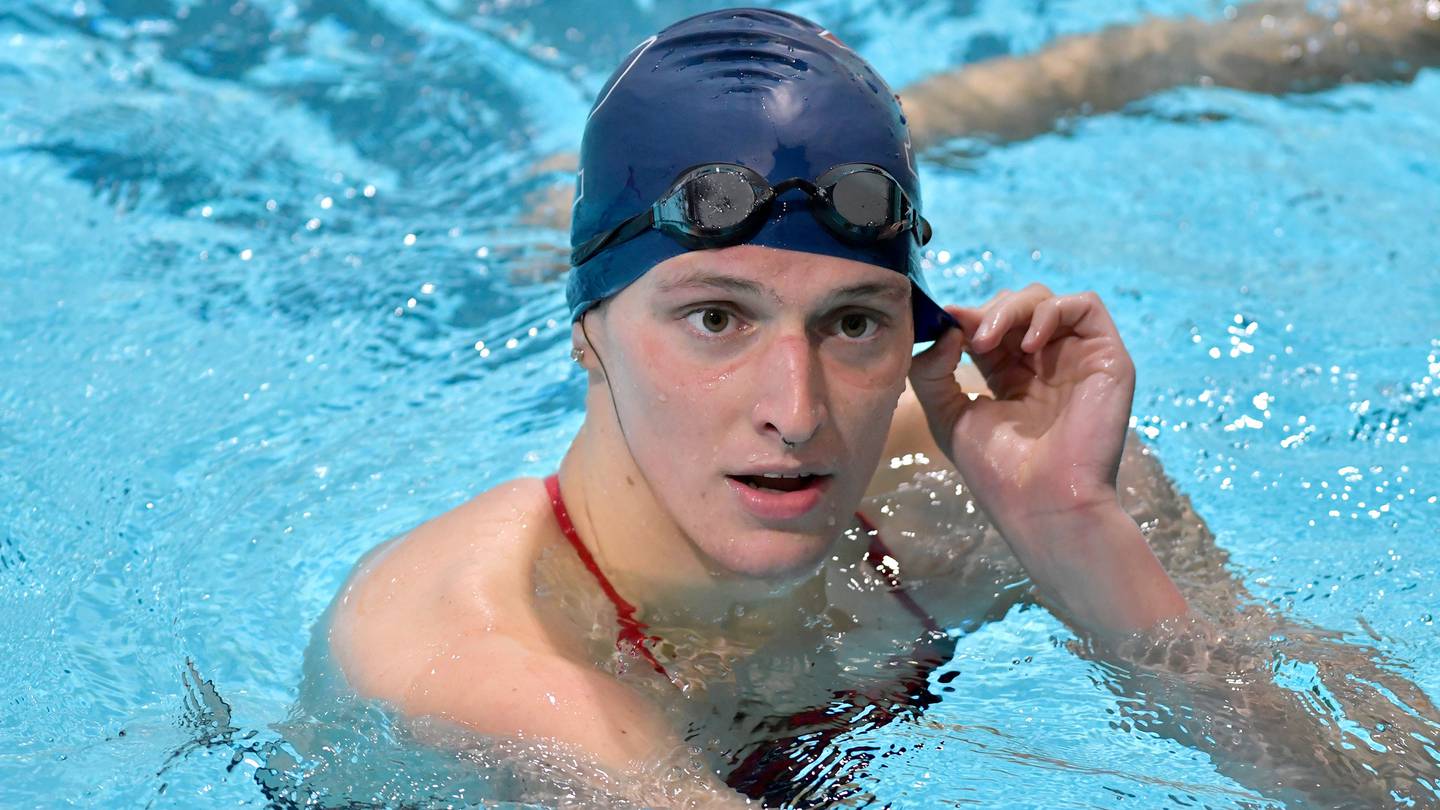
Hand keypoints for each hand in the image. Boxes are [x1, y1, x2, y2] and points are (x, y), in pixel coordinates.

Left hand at [909, 284, 1134, 538]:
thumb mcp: (948, 416)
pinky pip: (1086, 305)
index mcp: (1012, 378)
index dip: (966, 318)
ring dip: (1011, 309)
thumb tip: (945, 327)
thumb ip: (932, 371)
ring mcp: (1077, 359)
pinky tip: (1028, 345)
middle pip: (1017, 306)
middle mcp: (1046, 364)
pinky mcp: (1107, 358)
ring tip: (987, 341)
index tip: (941, 320)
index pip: (989, 326)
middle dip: (987, 312)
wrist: (1044, 505)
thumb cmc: (999, 472)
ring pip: (1046, 300)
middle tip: (967, 335)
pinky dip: (1051, 311)